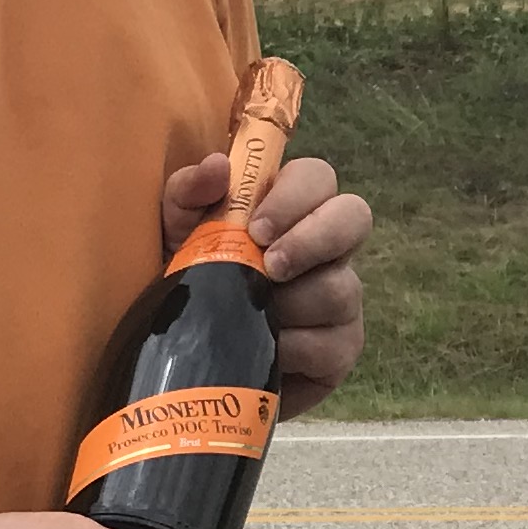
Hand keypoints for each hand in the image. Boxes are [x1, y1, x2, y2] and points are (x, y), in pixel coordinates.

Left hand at [165, 149, 370, 413]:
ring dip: (292, 304)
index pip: (317, 178)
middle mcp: (323, 250)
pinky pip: (333, 344)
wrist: (185, 361)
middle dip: (314, 239)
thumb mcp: (172, 235)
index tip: (256, 228)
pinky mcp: (339, 350)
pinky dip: (295, 349)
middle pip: (355, 217)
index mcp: (289, 212)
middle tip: (271, 266)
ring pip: (341, 288)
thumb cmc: (186, 287)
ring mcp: (338, 298)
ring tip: (253, 317)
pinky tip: (268, 352)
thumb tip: (217, 167)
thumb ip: (186, 194)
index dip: (295, 195)